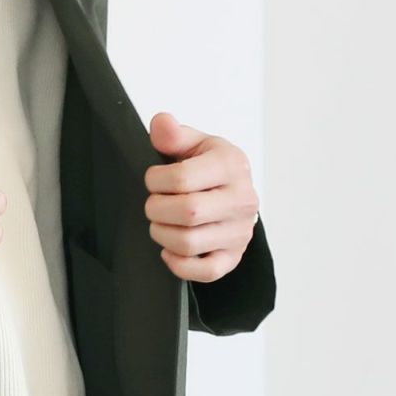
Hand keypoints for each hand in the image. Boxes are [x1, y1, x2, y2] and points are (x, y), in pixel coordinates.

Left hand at [142, 112, 259, 281]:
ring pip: (190, 243)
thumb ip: (172, 133)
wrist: (231, 190)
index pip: (183, 179)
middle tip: (153, 203)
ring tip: (161, 222)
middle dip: (156, 209)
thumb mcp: (192, 141)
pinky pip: (205, 272)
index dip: (155, 180)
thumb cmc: (207, 164)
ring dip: (162, 234)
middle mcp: (242, 200)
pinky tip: (170, 249)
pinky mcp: (234, 257)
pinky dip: (179, 264)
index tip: (153, 179)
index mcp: (231, 165)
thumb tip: (162, 123)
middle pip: (187, 213)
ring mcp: (240, 231)